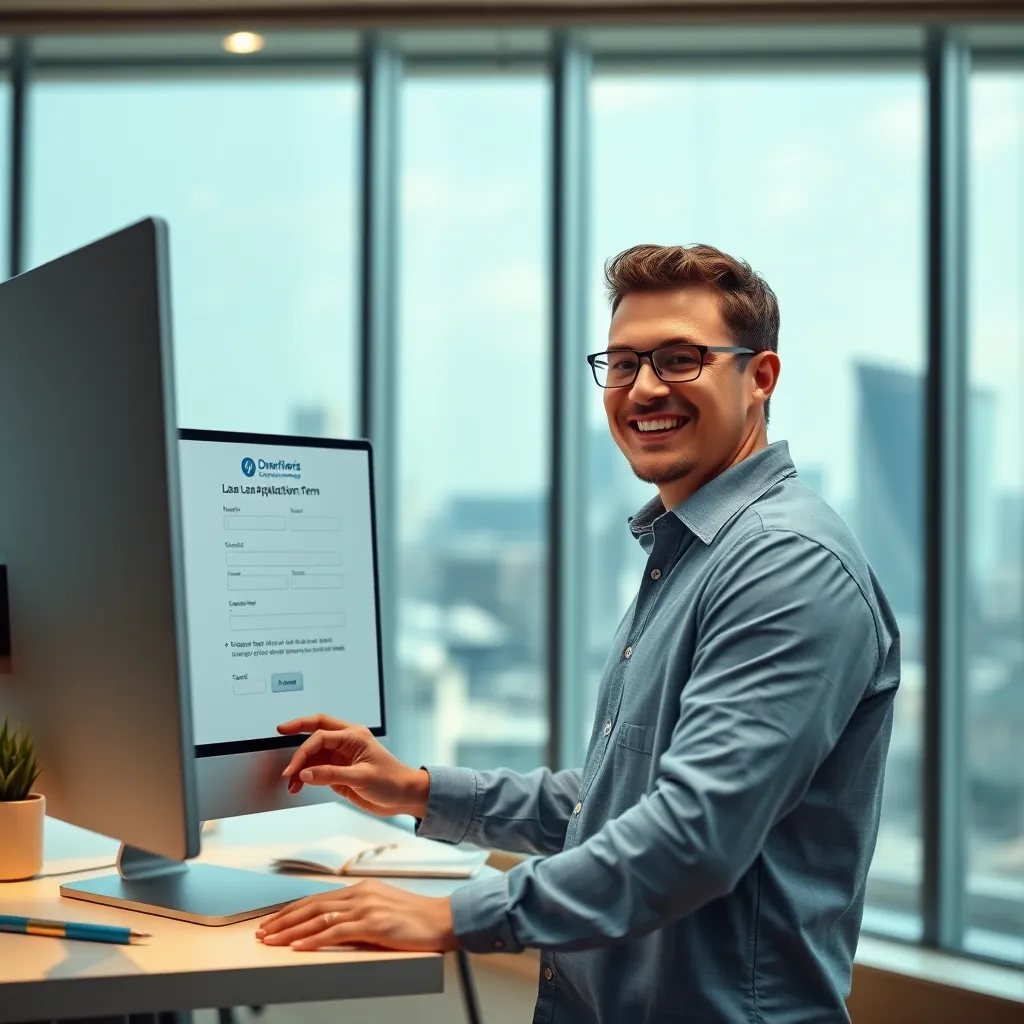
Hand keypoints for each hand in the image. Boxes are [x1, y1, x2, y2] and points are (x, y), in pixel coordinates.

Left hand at [255, 879, 458, 952]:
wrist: (443, 920)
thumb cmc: (416, 919)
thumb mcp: (383, 909)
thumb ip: (359, 914)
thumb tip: (332, 927)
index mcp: (362, 889)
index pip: (317, 898)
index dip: (292, 910)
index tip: (273, 921)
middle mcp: (361, 894)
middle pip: (312, 906)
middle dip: (283, 920)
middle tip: (262, 932)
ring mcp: (367, 908)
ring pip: (319, 919)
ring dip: (291, 932)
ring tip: (271, 941)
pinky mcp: (374, 924)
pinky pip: (336, 932)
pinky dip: (314, 940)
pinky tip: (299, 947)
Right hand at [278, 714, 429, 819]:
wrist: (404, 796)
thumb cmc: (392, 781)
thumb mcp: (362, 778)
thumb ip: (331, 775)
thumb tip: (306, 774)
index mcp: (354, 736)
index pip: (321, 736)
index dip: (304, 751)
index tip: (293, 769)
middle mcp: (347, 742)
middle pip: (317, 730)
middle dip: (298, 730)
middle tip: (279, 732)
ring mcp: (342, 756)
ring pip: (314, 753)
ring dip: (301, 765)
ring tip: (291, 783)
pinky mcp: (339, 771)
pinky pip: (318, 769)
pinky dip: (306, 777)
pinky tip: (299, 786)